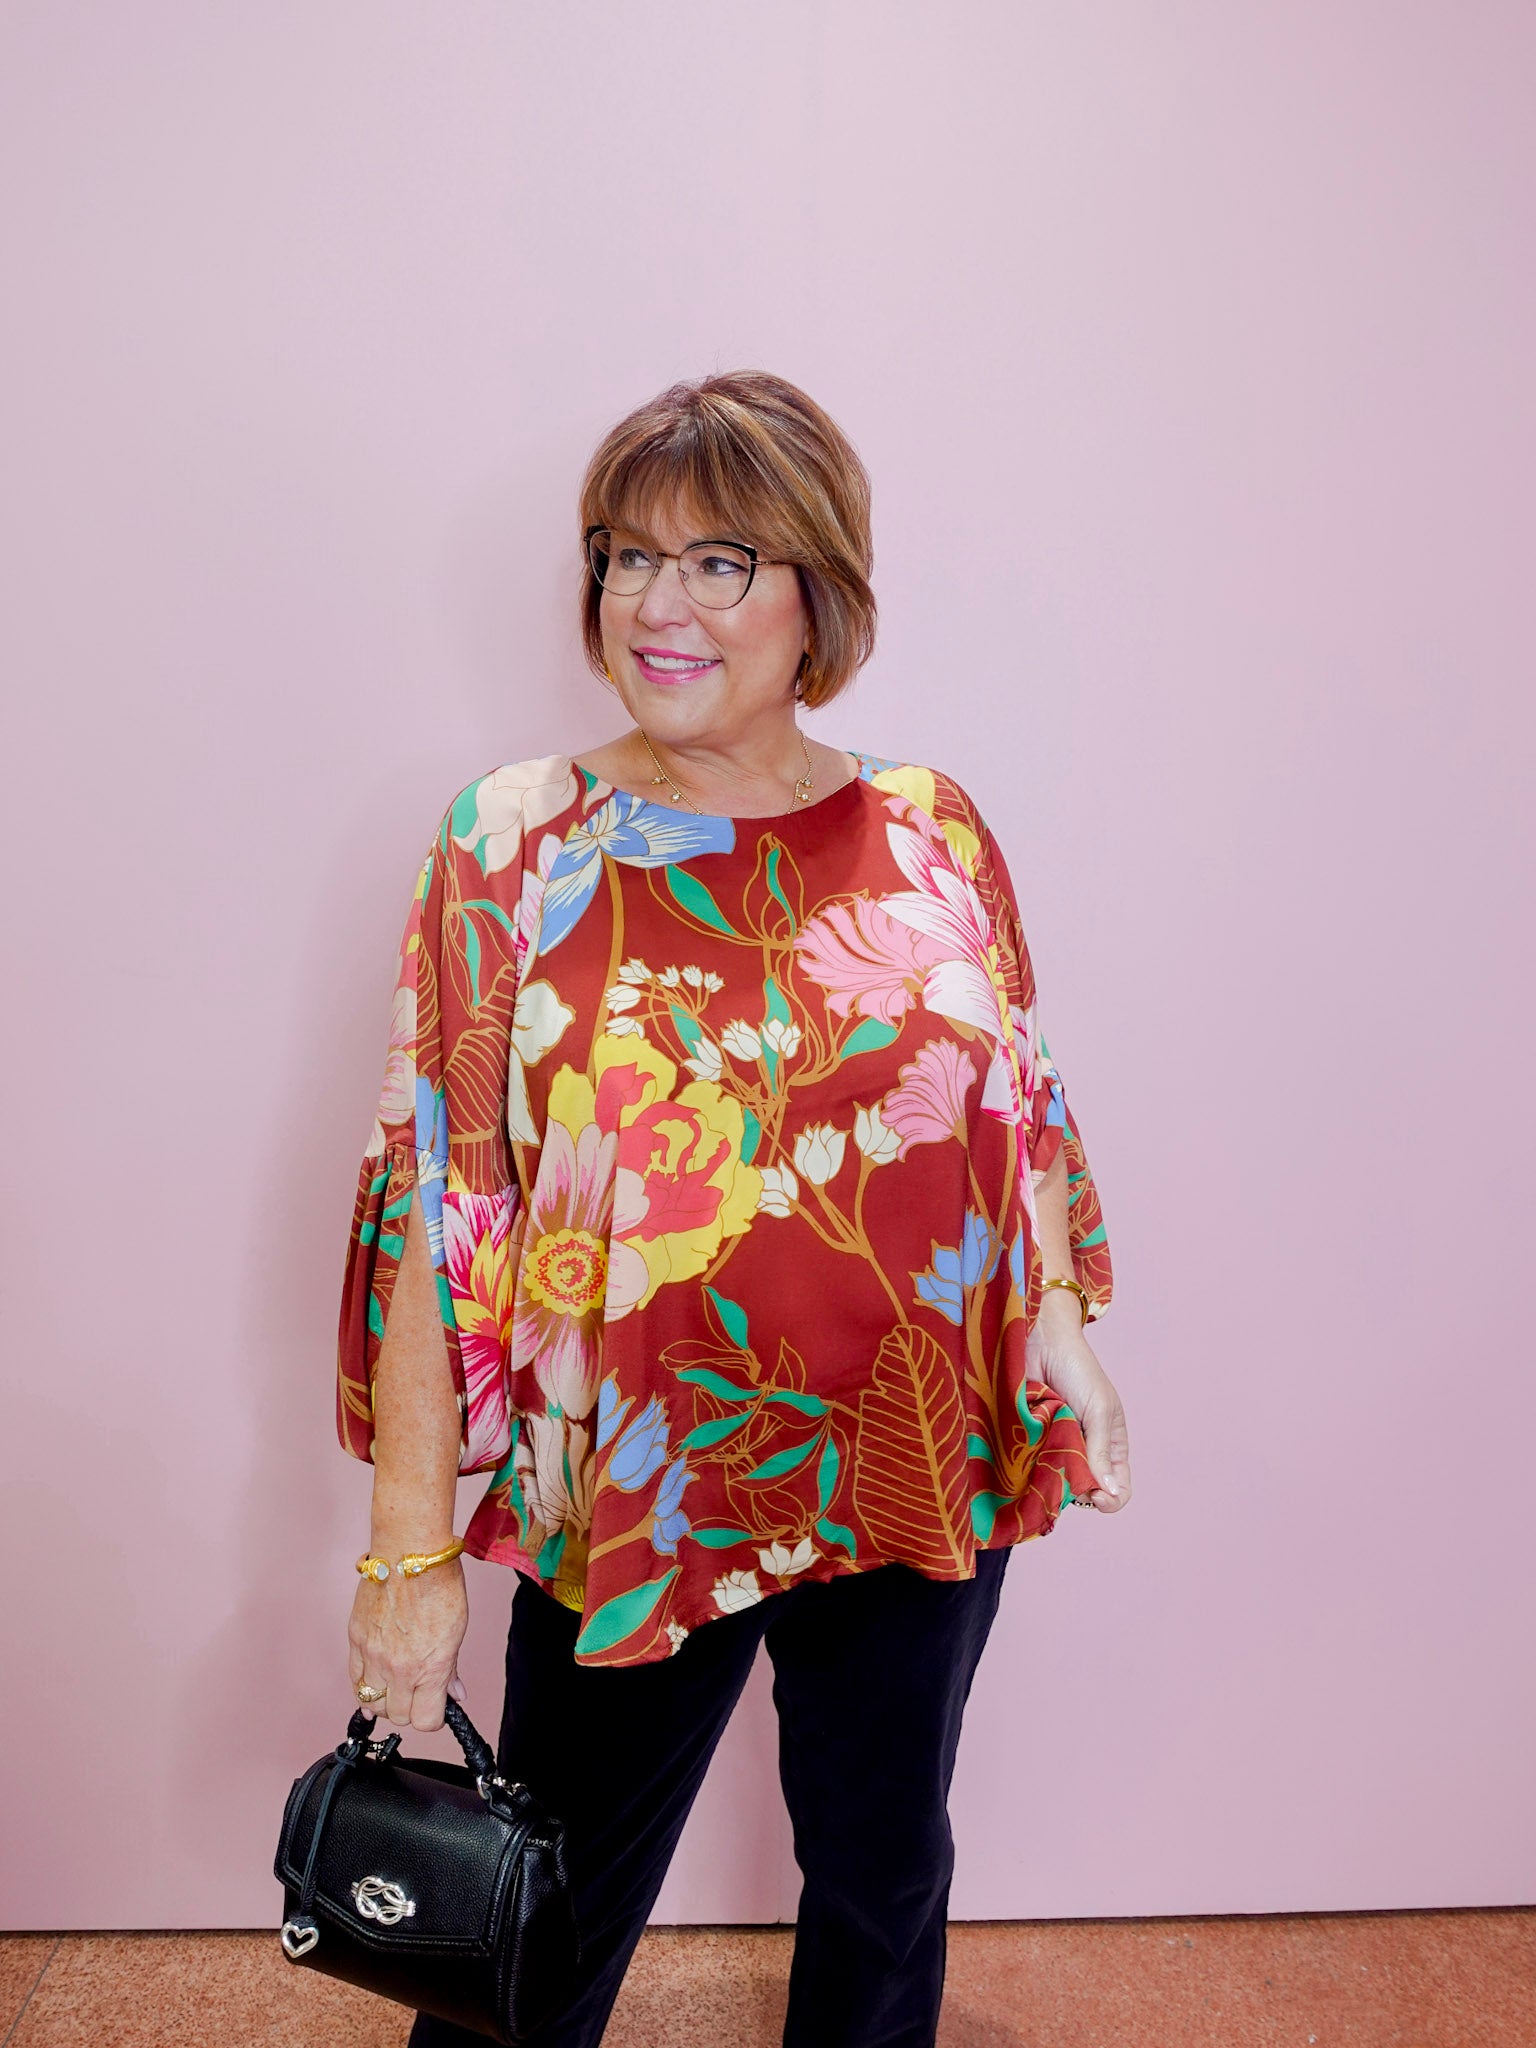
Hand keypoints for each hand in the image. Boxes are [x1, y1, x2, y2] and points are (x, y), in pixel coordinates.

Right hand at [347, 1558, 469, 1730]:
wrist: (409, 1552)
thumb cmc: (439, 1582)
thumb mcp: (458, 1628)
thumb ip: (451, 1667)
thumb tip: (453, 1693)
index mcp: (430, 1668)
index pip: (427, 1721)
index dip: (435, 1717)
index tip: (437, 1706)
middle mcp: (399, 1668)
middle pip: (397, 1716)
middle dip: (410, 1708)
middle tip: (418, 1690)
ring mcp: (373, 1656)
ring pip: (371, 1703)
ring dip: (384, 1699)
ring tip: (396, 1682)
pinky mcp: (355, 1640)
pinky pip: (355, 1678)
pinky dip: (364, 1683)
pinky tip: (376, 1674)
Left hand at [1026, 1290, 1132, 1513]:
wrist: (1039, 1342)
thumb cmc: (1077, 1370)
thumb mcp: (1099, 1410)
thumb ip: (1101, 1451)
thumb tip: (1109, 1493)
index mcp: (1110, 1446)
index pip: (1117, 1489)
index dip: (1110, 1500)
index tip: (1095, 1496)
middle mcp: (1083, 1452)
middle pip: (1084, 1493)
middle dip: (1077, 1491)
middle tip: (1065, 1472)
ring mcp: (1055, 1448)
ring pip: (1055, 1484)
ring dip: (1051, 1479)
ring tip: (1045, 1459)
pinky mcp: (1029, 1442)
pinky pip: (1029, 1468)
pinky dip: (1029, 1467)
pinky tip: (1027, 1456)